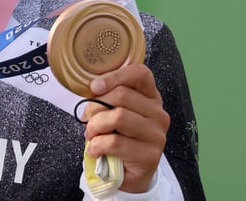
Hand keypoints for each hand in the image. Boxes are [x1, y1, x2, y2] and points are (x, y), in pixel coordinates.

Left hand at [83, 64, 169, 192]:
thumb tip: (91, 89)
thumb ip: (107, 97)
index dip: (115, 76)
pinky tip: (95, 150)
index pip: (140, 73)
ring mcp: (157, 135)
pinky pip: (115, 142)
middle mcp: (158, 113)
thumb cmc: (118, 136)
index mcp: (150, 97)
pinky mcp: (150, 155)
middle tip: (87, 118)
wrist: (128, 172)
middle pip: (121, 95)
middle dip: (95, 106)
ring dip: (95, 126)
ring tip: (91, 134)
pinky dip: (97, 145)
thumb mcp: (113, 112)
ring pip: (118, 117)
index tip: (95, 87)